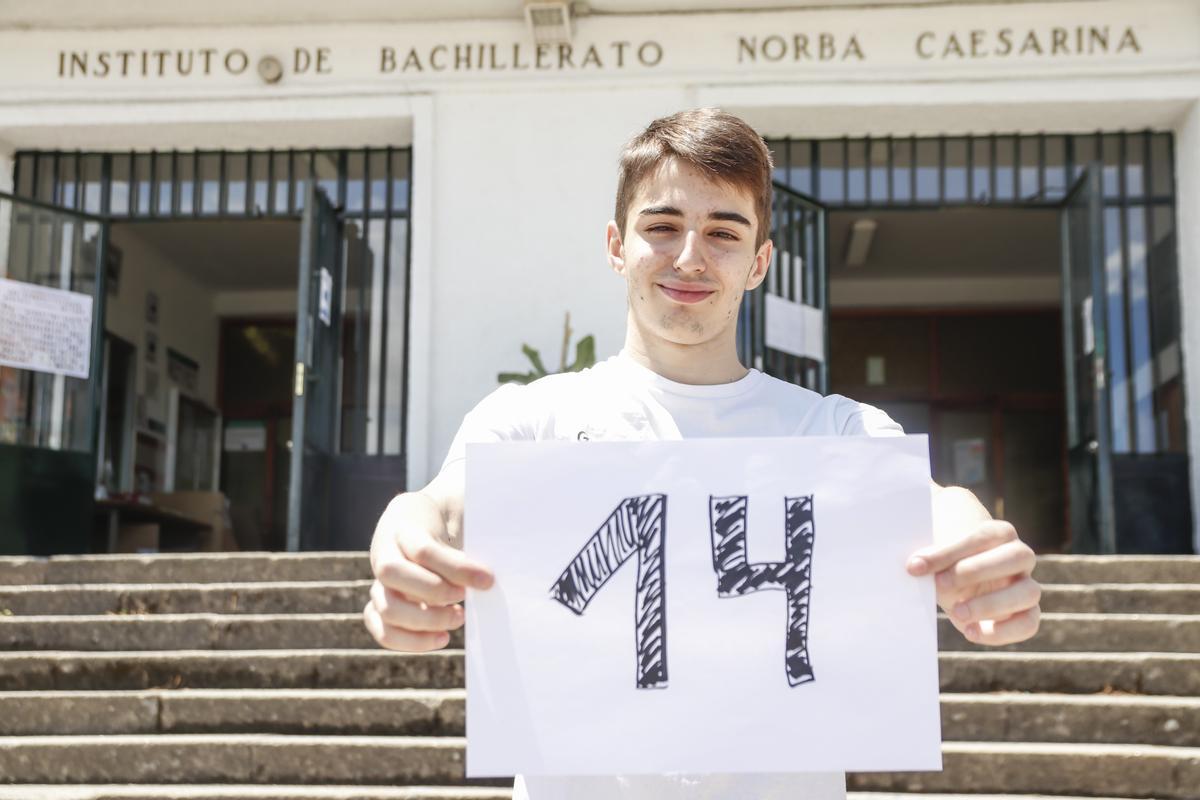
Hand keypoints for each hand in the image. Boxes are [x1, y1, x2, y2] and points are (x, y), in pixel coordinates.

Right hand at [363, 491, 493, 651]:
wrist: (417, 523)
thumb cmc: (444, 528)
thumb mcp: (454, 526)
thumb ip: (466, 551)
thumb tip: (485, 581)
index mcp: (403, 529)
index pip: (423, 550)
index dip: (456, 568)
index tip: (487, 580)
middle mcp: (383, 555)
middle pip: (393, 575)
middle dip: (435, 593)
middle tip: (466, 597)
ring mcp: (378, 583)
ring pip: (387, 608)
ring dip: (426, 621)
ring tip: (458, 618)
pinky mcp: (379, 607)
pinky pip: (383, 631)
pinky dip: (411, 642)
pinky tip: (441, 637)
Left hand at [907, 489, 1040, 645]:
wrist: (953, 579)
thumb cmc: (942, 561)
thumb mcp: (934, 555)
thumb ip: (929, 556)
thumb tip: (915, 567)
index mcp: (999, 533)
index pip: (984, 535)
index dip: (950, 550)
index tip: (916, 565)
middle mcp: (1019, 556)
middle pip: (1017, 556)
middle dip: (976, 571)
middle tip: (940, 584)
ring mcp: (1026, 584)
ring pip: (1030, 592)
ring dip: (992, 604)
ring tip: (957, 612)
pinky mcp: (1026, 612)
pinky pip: (1028, 623)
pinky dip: (1002, 632)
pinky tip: (970, 632)